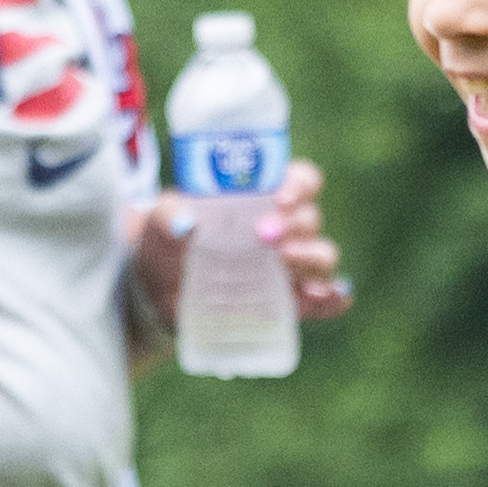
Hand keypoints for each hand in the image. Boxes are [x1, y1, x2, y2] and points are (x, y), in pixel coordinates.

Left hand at [123, 155, 351, 329]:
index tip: (280, 197)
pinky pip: (323, 300)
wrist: (154, 296)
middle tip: (264, 234)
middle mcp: (283, 231)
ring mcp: (288, 269)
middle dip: (294, 223)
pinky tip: (328, 297)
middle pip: (310, 218)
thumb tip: (183, 221)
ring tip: (286, 260)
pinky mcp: (288, 305)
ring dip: (312, 256)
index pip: (301, 181)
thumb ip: (164, 217)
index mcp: (262, 200)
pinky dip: (332, 298)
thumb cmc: (164, 248)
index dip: (300, 184)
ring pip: (322, 256)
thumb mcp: (156, 228)